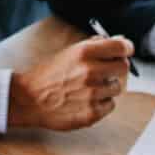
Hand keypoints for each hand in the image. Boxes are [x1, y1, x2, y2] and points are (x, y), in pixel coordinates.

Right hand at [9, 36, 132, 129]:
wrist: (29, 99)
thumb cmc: (48, 75)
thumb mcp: (69, 52)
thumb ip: (95, 45)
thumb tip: (119, 41)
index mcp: (84, 53)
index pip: (121, 46)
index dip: (125, 48)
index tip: (125, 51)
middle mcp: (90, 72)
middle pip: (123, 67)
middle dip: (116, 68)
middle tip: (104, 71)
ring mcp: (92, 94)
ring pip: (117, 87)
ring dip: (107, 87)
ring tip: (88, 88)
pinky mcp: (92, 113)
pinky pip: (110, 105)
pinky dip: (101, 103)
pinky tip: (86, 100)